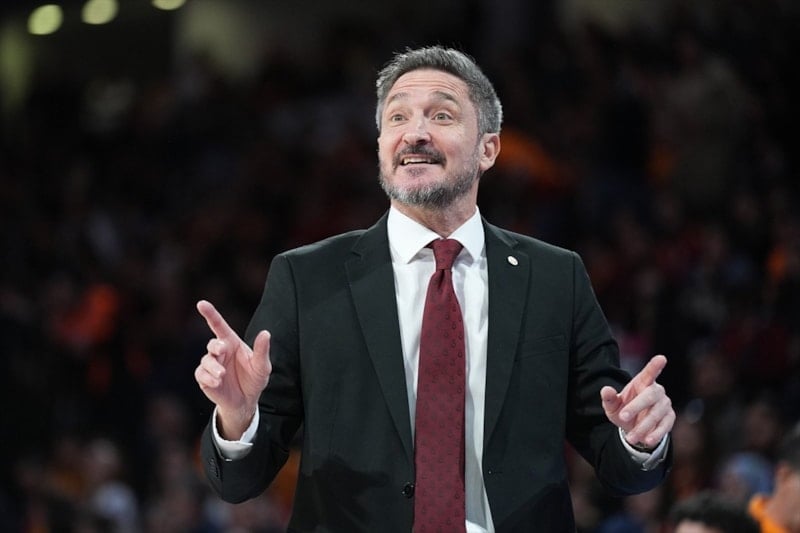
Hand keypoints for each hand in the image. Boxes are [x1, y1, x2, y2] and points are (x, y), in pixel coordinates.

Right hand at [194, 300, 271, 438]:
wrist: (246, 401)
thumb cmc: (254, 379)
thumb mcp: (262, 366)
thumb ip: (262, 351)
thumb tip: (265, 333)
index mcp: (232, 343)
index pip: (219, 326)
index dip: (210, 314)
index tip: (201, 303)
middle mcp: (220, 352)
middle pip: (212, 343)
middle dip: (216, 346)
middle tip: (223, 350)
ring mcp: (211, 365)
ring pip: (206, 361)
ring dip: (213, 367)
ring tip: (222, 375)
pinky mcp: (204, 379)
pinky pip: (201, 375)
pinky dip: (208, 378)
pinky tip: (217, 383)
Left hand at [600, 354, 674, 449]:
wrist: (634, 427)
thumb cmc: (623, 410)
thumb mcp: (612, 405)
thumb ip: (609, 398)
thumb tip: (605, 390)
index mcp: (642, 382)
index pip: (649, 372)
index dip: (655, 366)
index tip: (661, 358)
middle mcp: (656, 391)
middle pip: (650, 396)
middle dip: (636, 406)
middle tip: (623, 417)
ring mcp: (665, 404)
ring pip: (656, 414)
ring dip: (643, 426)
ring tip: (630, 437)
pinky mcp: (670, 418)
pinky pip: (665, 426)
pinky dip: (656, 434)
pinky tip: (647, 440)